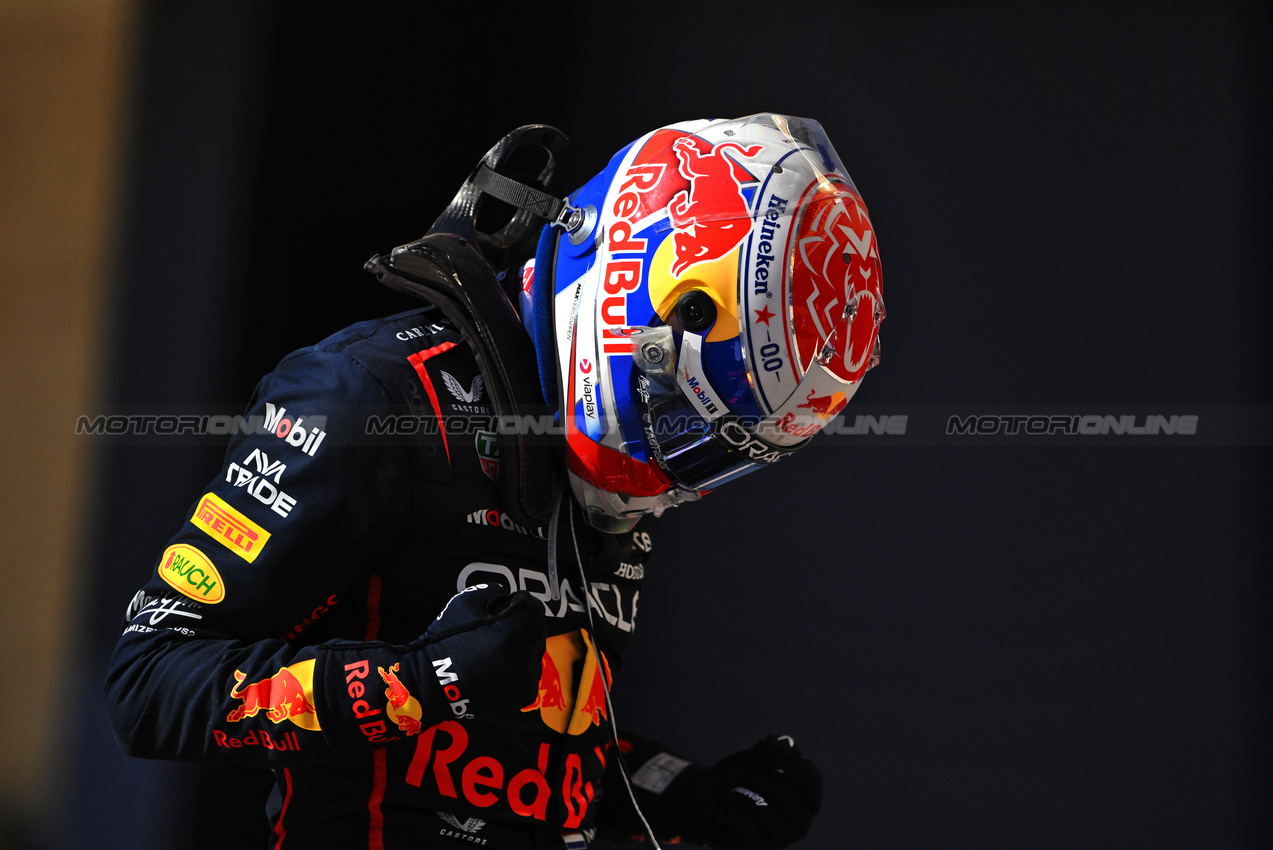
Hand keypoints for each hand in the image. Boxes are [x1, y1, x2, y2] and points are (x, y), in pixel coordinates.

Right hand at [415, 583, 545, 718]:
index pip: (535, 609)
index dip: (522, 604)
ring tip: (501, 651)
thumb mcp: (463, 604)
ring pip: (537, 652)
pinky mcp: (523, 695)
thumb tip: (507, 594)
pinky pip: (532, 674)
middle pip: (539, 630)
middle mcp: (523, 657)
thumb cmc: (446, 641)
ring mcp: (525, 679)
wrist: (431, 685)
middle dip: (524, 624)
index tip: (509, 607)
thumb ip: (490, 591)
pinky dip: (522, 669)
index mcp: (511, 633)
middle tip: (503, 629)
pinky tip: (501, 668)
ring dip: (524, 647)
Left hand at [689, 736, 822, 849]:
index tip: (767, 760)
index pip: (811, 778)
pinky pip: (741, 821)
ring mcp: (779, 840)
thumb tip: (789, 751)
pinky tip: (727, 814)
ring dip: (738, 794)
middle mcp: (800, 825)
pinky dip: (728, 810)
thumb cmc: (736, 779)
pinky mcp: (756, 849)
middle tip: (746, 782)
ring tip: (735, 798)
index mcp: (807, 801)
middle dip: (756, 778)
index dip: (787, 761)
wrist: (704, 799)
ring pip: (759, 806)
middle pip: (783, 791)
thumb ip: (775, 749)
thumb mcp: (755, 757)